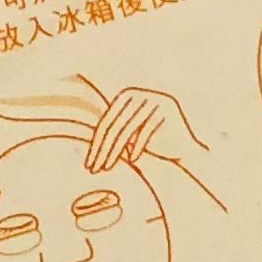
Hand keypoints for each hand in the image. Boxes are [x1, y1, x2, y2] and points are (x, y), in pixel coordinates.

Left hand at [85, 84, 203, 173]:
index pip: (106, 122)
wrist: (184, 147)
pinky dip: (138, 146)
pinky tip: (133, 161)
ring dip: (115, 152)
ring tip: (107, 168)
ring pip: (128, 129)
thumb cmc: (151, 143)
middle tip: (94, 168)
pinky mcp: (167, 108)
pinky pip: (147, 131)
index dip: (96, 144)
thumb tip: (77, 140)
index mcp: (127, 94)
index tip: (89, 164)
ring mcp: (154, 99)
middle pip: (115, 126)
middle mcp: (140, 93)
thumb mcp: (127, 134)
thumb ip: (109, 132)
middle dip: (102, 150)